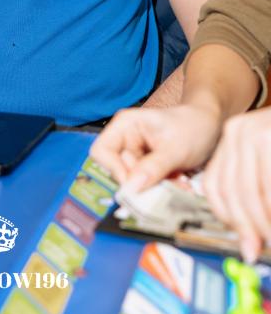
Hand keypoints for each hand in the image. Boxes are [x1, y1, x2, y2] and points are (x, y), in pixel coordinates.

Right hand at [90, 103, 221, 190]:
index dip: (114, 170)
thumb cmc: (193, 127)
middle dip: (142, 182)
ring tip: (179, 183)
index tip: (136, 185)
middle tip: (168, 186)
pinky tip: (180, 182)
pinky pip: (147, 184)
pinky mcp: (147, 166)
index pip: (102, 151)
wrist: (211, 124)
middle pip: (119, 170)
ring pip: (135, 181)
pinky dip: (163, 187)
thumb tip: (131, 188)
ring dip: (156, 187)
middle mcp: (126, 139)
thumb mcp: (175, 148)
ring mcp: (136, 154)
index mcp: (125, 126)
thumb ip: (152, 168)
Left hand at [203, 109, 270, 262]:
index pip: (215, 184)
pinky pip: (266, 186)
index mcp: (232, 138)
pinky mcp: (269, 137)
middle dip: (246, 226)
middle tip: (257, 248)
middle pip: (230, 190)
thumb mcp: (265, 159)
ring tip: (269, 238)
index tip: (241, 241)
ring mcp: (257, 133)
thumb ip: (251, 185)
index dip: (227, 218)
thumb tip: (246, 234)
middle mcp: (239, 132)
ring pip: (249, 191)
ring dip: (262, 221)